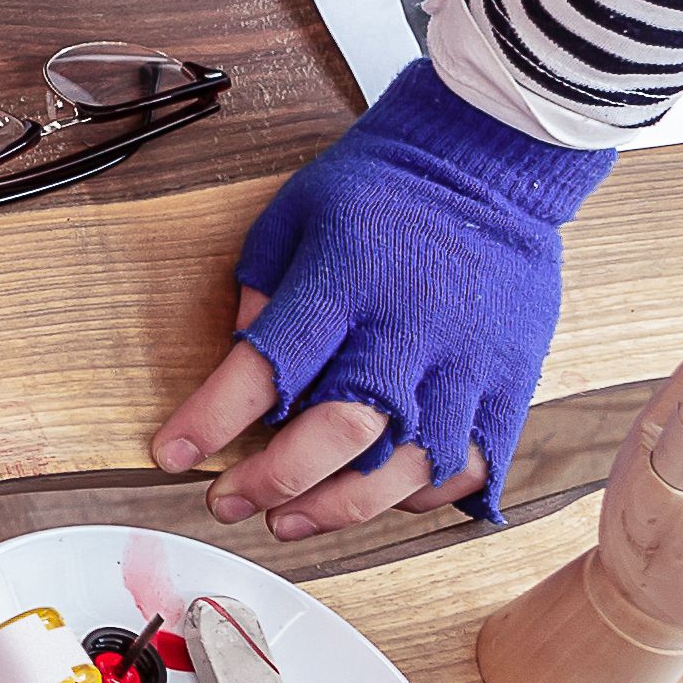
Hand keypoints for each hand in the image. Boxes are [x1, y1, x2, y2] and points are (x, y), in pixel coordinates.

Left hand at [154, 64, 614, 535]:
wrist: (487, 161)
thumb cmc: (378, 187)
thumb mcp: (293, 215)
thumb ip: (261, 292)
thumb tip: (239, 363)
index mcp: (344, 281)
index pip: (269, 364)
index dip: (214, 419)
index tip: (171, 455)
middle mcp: (409, 328)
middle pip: (344, 429)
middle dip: (278, 480)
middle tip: (230, 502)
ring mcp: (468, 360)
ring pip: (409, 464)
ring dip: (343, 507)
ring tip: (290, 520)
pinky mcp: (510, 380)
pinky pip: (470, 463)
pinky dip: (420, 496)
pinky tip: (377, 498)